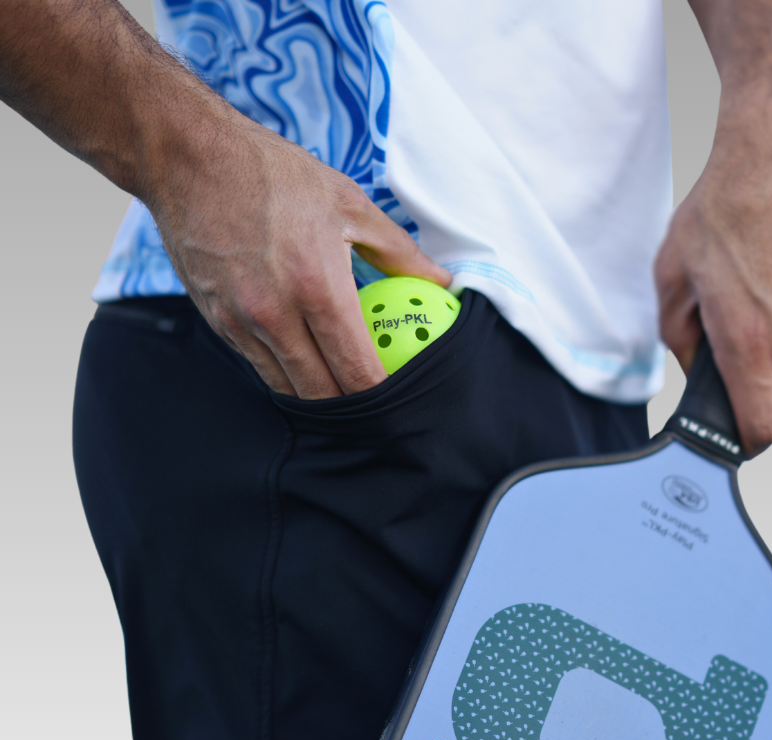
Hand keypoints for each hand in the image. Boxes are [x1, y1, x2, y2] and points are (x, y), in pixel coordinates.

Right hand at [148, 114, 449, 398]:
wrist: (186, 157)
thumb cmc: (272, 174)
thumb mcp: (349, 204)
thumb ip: (400, 252)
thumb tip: (441, 281)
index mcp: (318, 287)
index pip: (357, 371)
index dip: (382, 395)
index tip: (402, 397)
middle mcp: (276, 315)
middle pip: (323, 394)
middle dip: (354, 406)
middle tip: (378, 403)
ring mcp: (241, 323)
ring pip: (289, 389)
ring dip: (319, 396)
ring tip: (345, 389)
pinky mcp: (218, 323)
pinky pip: (260, 368)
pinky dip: (287, 374)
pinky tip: (307, 363)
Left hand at [655, 77, 771, 454]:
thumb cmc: (719, 210)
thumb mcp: (671, 279)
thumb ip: (680, 339)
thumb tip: (698, 368)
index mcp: (749, 338)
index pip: (763, 427)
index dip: (745, 444)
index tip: (732, 441)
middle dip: (757, 402)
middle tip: (729, 373)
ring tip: (747, 297)